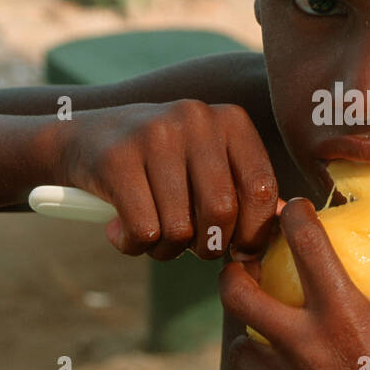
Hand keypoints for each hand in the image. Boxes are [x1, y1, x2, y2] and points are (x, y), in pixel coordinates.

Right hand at [52, 99, 277, 260]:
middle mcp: (196, 119)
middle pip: (222, 213)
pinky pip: (144, 230)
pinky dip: (135, 246)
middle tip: (191, 247)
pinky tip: (121, 232)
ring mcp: (154, 135)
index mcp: (230, 120)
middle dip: (208, 247)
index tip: (237, 250)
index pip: (261, 189)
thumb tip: (288, 226)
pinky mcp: (117, 158)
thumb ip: (244, 189)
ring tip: (153, 235)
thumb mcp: (208, 162)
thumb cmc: (160, 164)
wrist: (81, 138)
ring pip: (180, 228)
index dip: (253, 233)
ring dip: (167, 250)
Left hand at [219, 198, 369, 369]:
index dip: (293, 215)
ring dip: (249, 337)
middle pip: (237, 297)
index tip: (292, 209)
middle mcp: (305, 350)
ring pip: (241, 354)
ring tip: (264, 332)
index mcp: (344, 315)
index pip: (304, 244)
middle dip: (232, 273)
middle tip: (243, 268)